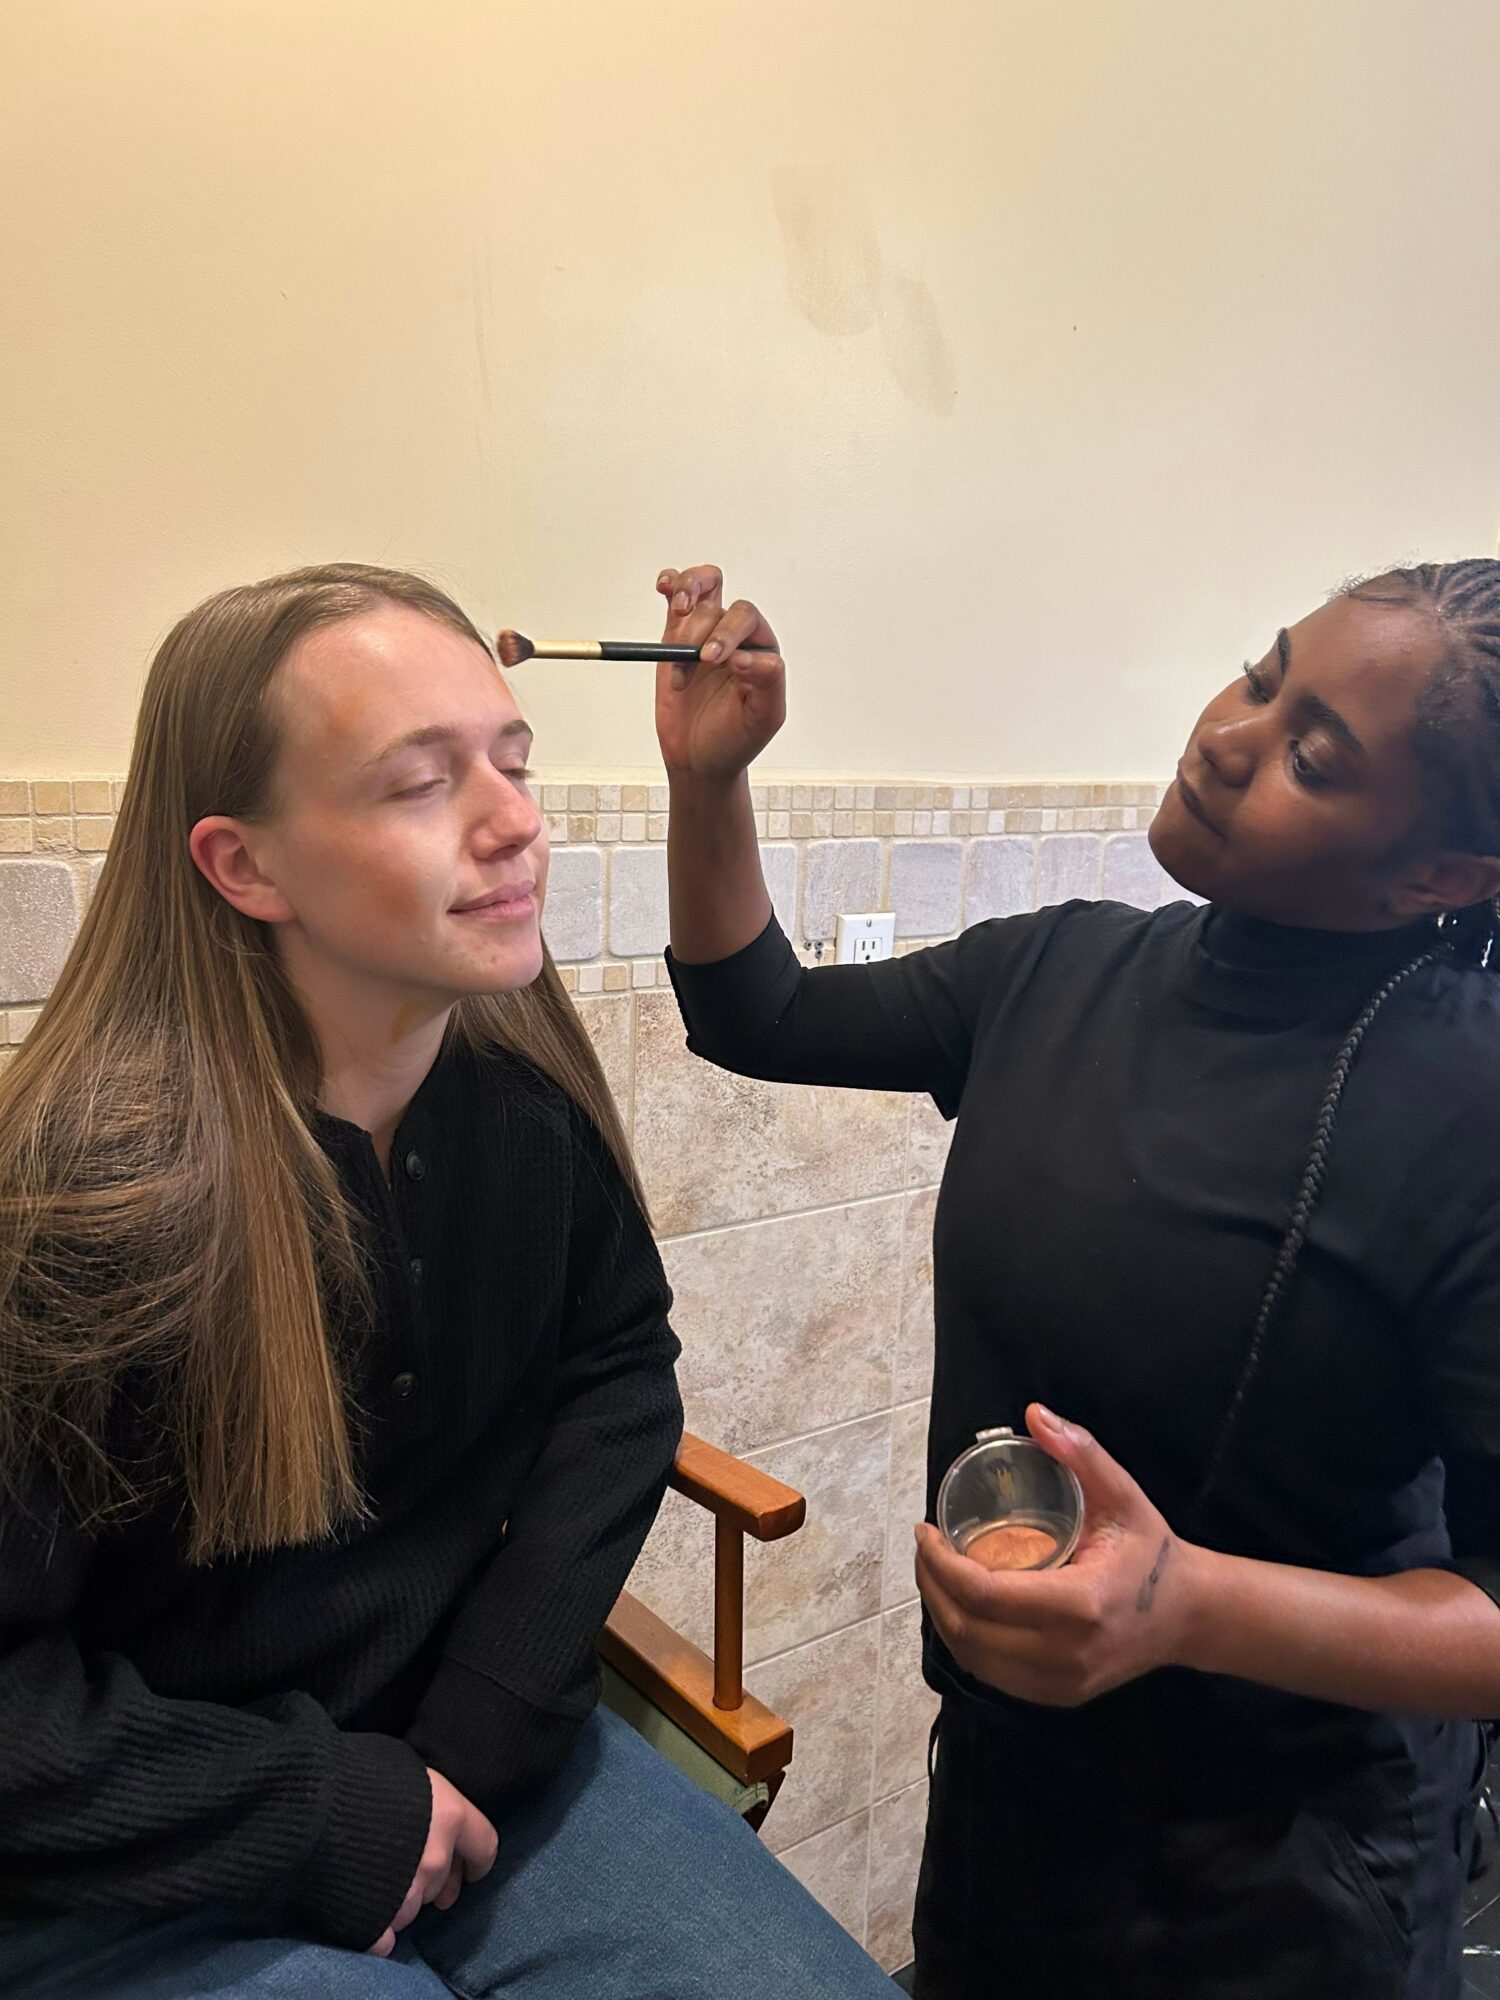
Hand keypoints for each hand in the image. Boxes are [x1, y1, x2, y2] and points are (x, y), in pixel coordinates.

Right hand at [367, 1768, 498, 1957]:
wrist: (306, 1802)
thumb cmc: (356, 1771)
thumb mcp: (406, 1771)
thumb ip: (428, 1799)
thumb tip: (428, 1809)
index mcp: (449, 1817)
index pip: (484, 1847)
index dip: (477, 1858)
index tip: (471, 1866)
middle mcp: (434, 1859)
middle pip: (444, 1882)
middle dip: (436, 1881)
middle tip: (419, 1876)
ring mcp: (405, 1895)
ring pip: (413, 1909)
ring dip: (401, 1899)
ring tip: (380, 1882)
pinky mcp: (374, 1922)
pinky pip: (384, 1937)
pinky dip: (376, 1927)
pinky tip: (366, 1912)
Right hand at [653, 564, 786, 780]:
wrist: (700, 759)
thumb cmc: (734, 739)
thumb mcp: (762, 718)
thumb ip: (767, 683)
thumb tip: (748, 656)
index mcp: (761, 650)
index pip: (748, 621)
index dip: (728, 634)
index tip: (712, 661)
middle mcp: (736, 637)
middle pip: (721, 605)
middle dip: (703, 627)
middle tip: (694, 657)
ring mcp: (705, 633)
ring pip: (700, 589)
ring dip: (686, 594)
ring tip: (678, 611)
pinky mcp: (676, 636)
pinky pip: (675, 596)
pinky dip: (670, 583)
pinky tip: (665, 587)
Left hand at [914, 1403, 1201, 1707]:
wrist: (1188, 1615)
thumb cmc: (1151, 1551)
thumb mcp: (1123, 1495)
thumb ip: (1080, 1453)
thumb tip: (1033, 1414)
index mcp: (1080, 1605)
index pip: (984, 1594)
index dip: (941, 1564)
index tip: (926, 1531)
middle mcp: (1065, 1654)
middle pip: (968, 1630)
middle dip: (931, 1586)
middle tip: (925, 1548)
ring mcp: (1059, 1683)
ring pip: (972, 1658)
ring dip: (941, 1614)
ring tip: (935, 1572)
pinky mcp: (1055, 1696)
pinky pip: (991, 1673)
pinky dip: (965, 1640)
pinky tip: (958, 1606)